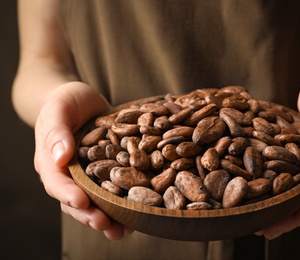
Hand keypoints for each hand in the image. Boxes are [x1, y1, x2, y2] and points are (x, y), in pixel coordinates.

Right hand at [33, 81, 132, 239]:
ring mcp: (90, 176)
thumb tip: (60, 156)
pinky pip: (115, 190)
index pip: (56, 182)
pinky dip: (125, 203)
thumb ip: (57, 131)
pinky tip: (139, 214)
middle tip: (106, 226)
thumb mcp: (59, 109)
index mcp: (52, 162)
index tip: (82, 202)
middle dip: (91, 216)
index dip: (68, 195)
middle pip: (77, 201)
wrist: (82, 101)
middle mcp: (70, 175)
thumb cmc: (66, 101)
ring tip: (123, 231)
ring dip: (109, 218)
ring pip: (96, 202)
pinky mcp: (108, 172)